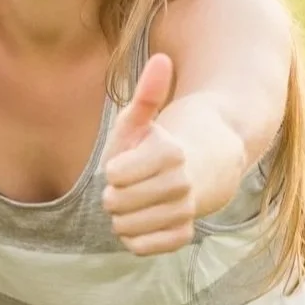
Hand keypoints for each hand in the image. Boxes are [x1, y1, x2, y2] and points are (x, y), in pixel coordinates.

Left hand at [101, 53, 194, 255]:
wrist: (193, 176)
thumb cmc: (154, 145)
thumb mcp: (144, 119)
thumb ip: (147, 94)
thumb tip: (162, 58)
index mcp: (169, 153)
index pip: (116, 175)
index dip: (112, 171)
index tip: (121, 165)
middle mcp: (182, 184)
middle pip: (118, 203)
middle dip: (112, 196)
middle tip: (123, 188)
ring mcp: (185, 212)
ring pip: (127, 227)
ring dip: (120, 217)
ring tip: (132, 203)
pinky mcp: (182, 236)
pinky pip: (142, 247)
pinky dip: (134, 238)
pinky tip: (141, 221)